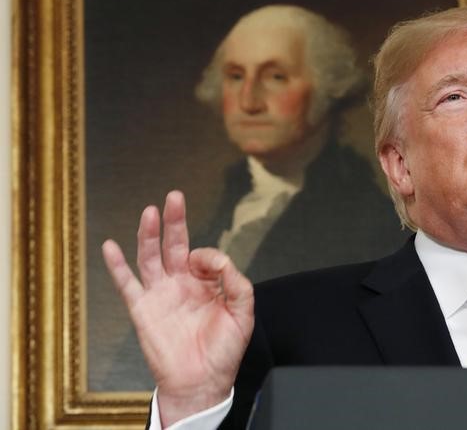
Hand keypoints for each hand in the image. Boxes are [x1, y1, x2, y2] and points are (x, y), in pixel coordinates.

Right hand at [102, 191, 253, 425]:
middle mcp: (181, 283)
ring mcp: (160, 294)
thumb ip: (238, 285)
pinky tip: (111, 246)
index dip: (209, 257)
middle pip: (175, 245)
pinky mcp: (143, 309)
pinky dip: (117, 266)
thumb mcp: (243, 315)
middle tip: (175, 197)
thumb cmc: (223, 351)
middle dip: (175, 221)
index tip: (214, 269)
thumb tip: (221, 261)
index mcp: (206, 283)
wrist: (202, 382)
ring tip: (150, 213)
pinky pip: (127, 284)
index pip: (204, 256)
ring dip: (149, 235)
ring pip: (151, 257)